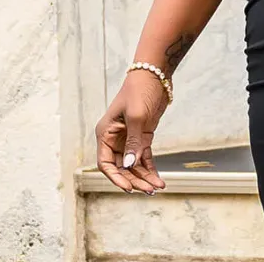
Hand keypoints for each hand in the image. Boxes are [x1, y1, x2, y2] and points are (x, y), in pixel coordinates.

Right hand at [94, 70, 169, 193]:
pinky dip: (150, 168)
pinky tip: (158, 179)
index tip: (129, 188)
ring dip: (144, 177)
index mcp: (105, 133)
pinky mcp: (142, 136)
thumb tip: (129, 166)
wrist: (156, 74)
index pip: (105, 163)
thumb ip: (133, 142)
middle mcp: (114, 138)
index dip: (116, 178)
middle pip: (121, 167)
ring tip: (156, 188)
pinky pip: (143, 157)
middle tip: (149, 191)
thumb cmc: (140, 90)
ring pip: (133, 164)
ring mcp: (128, 138)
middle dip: (135, 180)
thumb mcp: (136, 116)